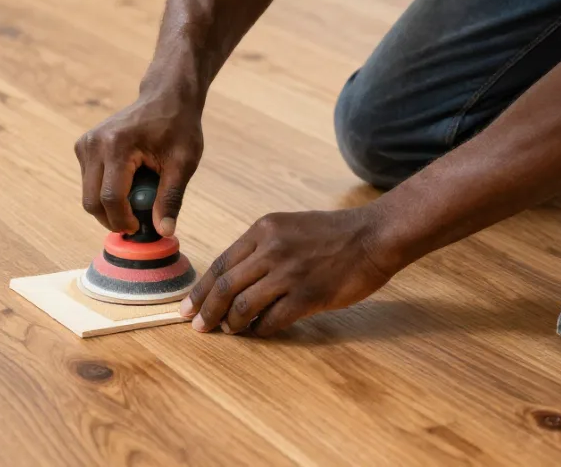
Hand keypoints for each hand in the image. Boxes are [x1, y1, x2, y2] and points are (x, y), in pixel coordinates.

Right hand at [75, 92, 202, 235]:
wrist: (166, 97)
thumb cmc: (178, 126)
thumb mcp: (183, 163)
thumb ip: (171, 198)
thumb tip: (163, 231)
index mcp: (117, 146)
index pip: (111, 198)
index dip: (124, 220)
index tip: (140, 227)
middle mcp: (94, 144)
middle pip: (92, 201)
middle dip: (113, 219)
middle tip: (137, 221)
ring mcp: (85, 144)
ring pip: (88, 195)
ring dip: (110, 206)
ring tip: (138, 196)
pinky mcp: (83, 146)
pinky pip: (89, 183)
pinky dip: (105, 192)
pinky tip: (129, 182)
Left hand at [179, 207, 395, 335]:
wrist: (372, 237)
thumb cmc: (331, 234)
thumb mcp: (288, 226)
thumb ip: (260, 248)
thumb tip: (232, 279)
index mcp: (263, 230)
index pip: (220, 264)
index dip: (201, 290)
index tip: (188, 306)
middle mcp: (271, 249)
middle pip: (225, 287)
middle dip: (206, 311)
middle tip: (198, 326)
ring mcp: (289, 273)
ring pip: (243, 306)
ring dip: (231, 324)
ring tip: (229, 331)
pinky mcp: (308, 296)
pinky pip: (272, 320)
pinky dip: (260, 330)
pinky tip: (258, 333)